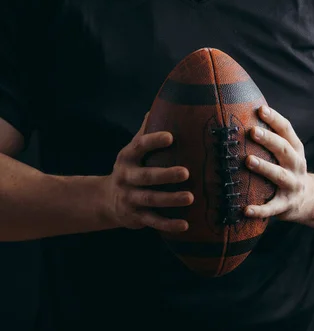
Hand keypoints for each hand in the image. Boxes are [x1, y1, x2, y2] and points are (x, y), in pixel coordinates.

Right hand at [102, 115, 193, 232]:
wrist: (105, 199)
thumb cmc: (130, 167)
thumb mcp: (132, 149)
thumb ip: (145, 131)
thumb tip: (160, 105)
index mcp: (127, 157)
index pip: (139, 146)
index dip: (154, 141)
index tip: (171, 137)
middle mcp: (126, 177)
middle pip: (146, 177)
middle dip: (165, 175)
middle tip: (186, 172)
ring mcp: (129, 198)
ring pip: (150, 200)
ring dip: (170, 199)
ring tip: (190, 197)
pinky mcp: (135, 217)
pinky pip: (152, 222)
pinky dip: (168, 225)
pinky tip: (185, 225)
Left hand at [245, 105, 313, 221]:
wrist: (310, 200)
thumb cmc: (289, 168)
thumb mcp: (287, 151)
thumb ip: (271, 136)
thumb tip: (244, 112)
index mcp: (295, 149)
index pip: (286, 130)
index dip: (274, 118)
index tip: (260, 109)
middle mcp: (296, 165)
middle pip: (284, 149)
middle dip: (269, 140)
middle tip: (252, 131)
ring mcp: (292, 185)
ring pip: (279, 175)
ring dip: (264, 167)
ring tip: (248, 160)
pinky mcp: (286, 205)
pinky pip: (272, 208)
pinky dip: (259, 210)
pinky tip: (245, 209)